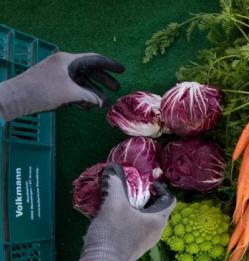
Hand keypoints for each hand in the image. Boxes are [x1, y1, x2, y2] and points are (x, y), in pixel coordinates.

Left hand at [0, 52, 123, 121]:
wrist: (18, 97)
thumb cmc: (44, 91)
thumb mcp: (71, 93)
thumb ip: (90, 96)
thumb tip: (104, 102)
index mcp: (69, 60)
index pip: (94, 59)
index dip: (110, 65)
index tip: (123, 71)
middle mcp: (65, 65)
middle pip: (90, 70)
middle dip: (103, 81)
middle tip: (116, 89)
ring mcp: (59, 75)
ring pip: (82, 82)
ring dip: (93, 92)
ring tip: (103, 103)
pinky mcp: (54, 86)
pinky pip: (73, 88)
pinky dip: (82, 96)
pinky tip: (87, 106)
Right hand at [74, 164, 174, 260]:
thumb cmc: (113, 233)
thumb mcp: (113, 204)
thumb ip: (114, 184)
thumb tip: (112, 168)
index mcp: (158, 221)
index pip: (170, 200)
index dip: (161, 188)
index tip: (146, 183)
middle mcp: (157, 232)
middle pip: (157, 209)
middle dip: (146, 197)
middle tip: (132, 188)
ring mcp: (146, 241)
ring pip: (146, 219)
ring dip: (136, 208)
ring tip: (121, 200)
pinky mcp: (134, 247)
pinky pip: (137, 228)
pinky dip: (130, 218)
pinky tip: (114, 214)